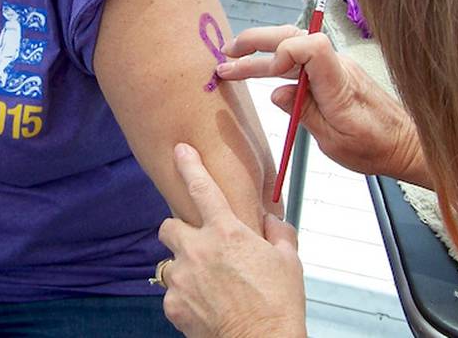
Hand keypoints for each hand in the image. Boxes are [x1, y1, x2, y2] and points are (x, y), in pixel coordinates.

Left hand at [157, 143, 306, 337]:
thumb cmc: (279, 304)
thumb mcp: (289, 261)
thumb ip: (278, 234)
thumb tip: (272, 222)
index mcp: (227, 232)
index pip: (201, 187)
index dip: (189, 165)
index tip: (180, 151)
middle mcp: (198, 249)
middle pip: (169, 225)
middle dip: (180, 231)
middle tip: (198, 245)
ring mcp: (182, 277)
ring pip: (170, 261)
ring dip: (184, 267)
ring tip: (208, 284)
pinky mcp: (173, 304)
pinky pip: (172, 293)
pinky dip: (185, 297)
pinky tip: (206, 305)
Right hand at [215, 25, 428, 184]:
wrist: (406, 143)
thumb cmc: (375, 147)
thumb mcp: (333, 141)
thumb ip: (303, 113)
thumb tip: (276, 94)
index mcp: (338, 84)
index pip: (311, 46)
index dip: (284, 52)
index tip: (271, 75)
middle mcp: (337, 67)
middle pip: (294, 36)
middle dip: (257, 41)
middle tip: (227, 53)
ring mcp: (336, 66)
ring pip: (295, 44)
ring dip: (263, 49)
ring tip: (234, 59)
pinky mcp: (334, 72)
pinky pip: (303, 56)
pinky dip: (278, 58)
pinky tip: (261, 69)